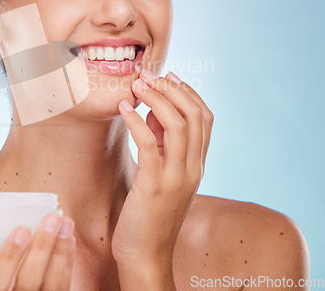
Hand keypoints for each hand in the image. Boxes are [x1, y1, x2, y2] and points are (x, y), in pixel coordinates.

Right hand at [0, 213, 75, 290]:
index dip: (8, 256)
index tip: (22, 229)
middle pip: (29, 281)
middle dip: (42, 247)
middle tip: (52, 218)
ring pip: (52, 284)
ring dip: (61, 250)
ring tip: (66, 223)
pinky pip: (64, 285)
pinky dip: (68, 261)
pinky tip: (70, 239)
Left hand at [112, 71, 213, 282]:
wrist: (145, 254)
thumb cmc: (149, 212)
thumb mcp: (162, 173)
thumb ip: (163, 143)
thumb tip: (155, 109)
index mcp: (197, 165)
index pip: (206, 118)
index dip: (189, 92)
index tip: (169, 76)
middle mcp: (193, 169)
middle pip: (195, 116)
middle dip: (173, 89)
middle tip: (149, 75)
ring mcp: (176, 178)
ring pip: (177, 126)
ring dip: (157, 99)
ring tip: (137, 85)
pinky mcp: (153, 187)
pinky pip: (149, 145)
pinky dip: (137, 120)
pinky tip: (124, 108)